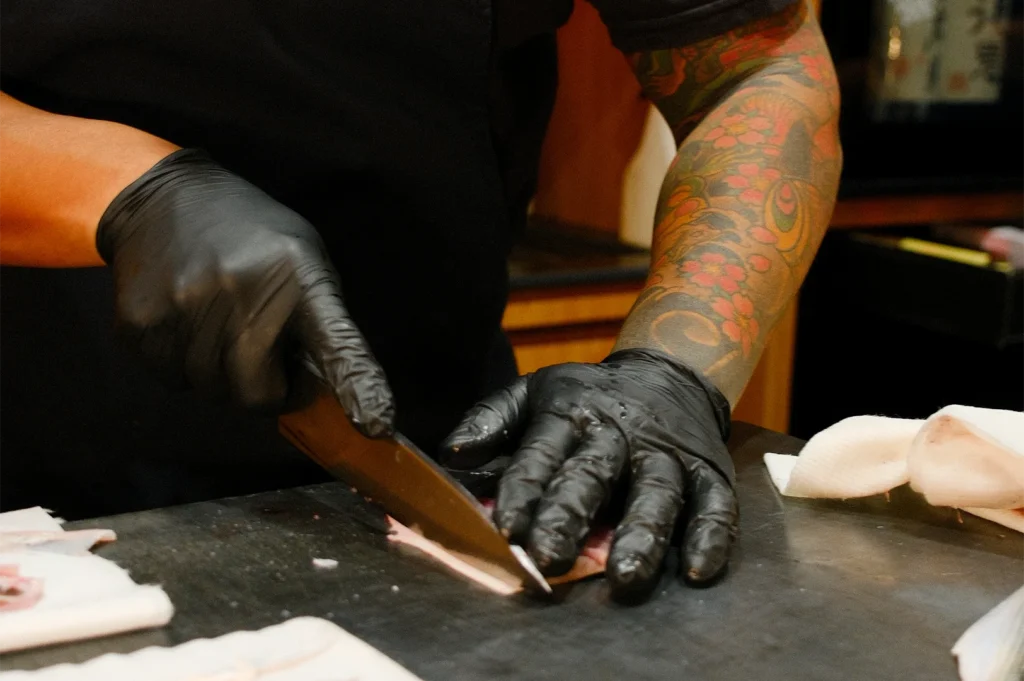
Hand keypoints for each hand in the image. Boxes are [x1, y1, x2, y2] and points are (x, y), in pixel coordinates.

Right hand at [97, 149, 393, 434]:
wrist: (163, 197)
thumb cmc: (252, 239)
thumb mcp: (303, 262)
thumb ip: (320, 326)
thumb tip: (334, 399)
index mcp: (300, 276)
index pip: (336, 342)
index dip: (357, 386)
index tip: (375, 424)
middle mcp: (244, 290)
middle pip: (257, 396)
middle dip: (264, 388)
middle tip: (261, 352)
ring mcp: (187, 306)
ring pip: (211, 392)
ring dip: (220, 375)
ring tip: (219, 324)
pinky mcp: (142, 322)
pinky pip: (171, 380)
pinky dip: (181, 364)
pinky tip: (185, 321)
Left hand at [440, 349, 736, 597]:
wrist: (668, 373)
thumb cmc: (589, 397)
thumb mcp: (534, 391)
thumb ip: (490, 420)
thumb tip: (452, 454)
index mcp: (571, 414)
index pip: (542, 453)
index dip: (524, 490)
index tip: (506, 528)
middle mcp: (620, 434)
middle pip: (594, 474)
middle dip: (571, 516)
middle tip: (549, 559)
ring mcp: (667, 453)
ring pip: (656, 493)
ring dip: (642, 534)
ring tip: (625, 576)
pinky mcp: (709, 471)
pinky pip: (716, 505)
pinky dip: (711, 537)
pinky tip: (697, 571)